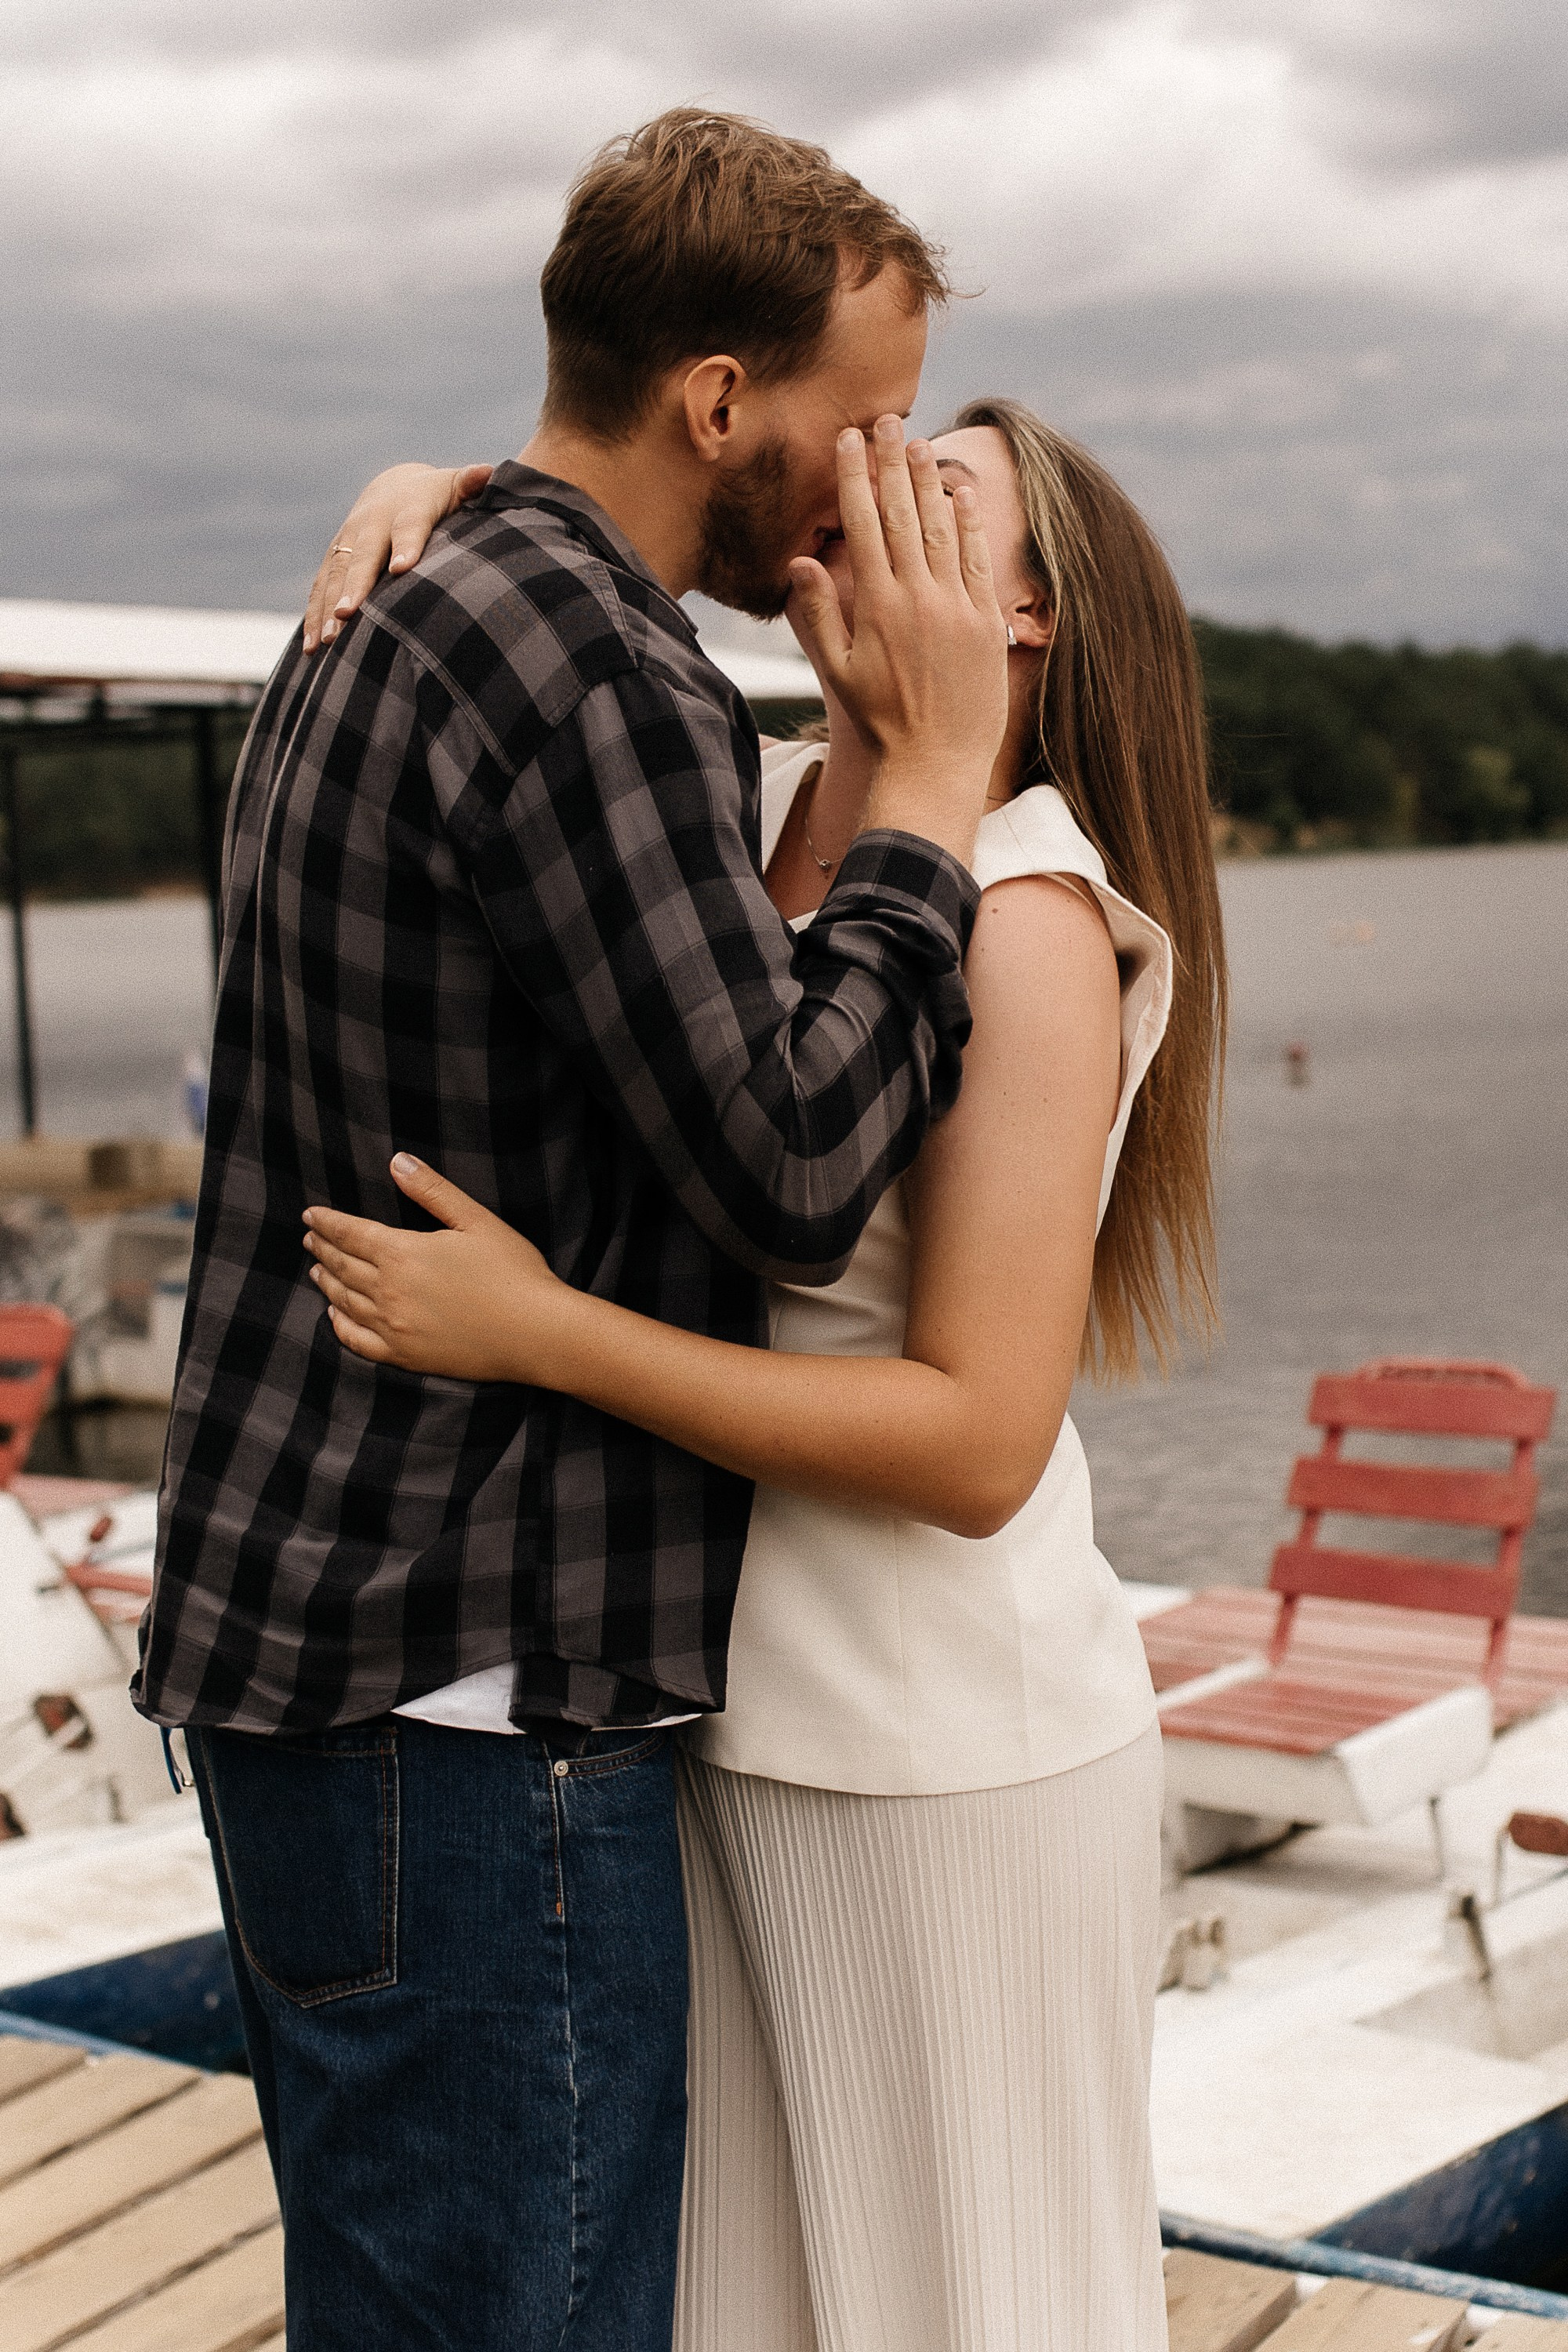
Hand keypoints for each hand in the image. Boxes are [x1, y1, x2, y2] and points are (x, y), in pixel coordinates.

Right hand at [302, 463, 493, 651]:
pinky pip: (320, 588)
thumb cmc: (437, 498)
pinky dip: (314, 616)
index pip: (408, 527)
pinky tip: (311, 649)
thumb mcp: (455, 488)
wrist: (395, 487)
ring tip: (325, 641)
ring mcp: (348, 542)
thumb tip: (487, 473)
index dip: (406, 546)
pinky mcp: (333, 560)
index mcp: (406, 508)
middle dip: (353, 586)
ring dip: (327, 608)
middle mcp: (370, 524)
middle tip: (346, 614)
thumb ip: (471, 485)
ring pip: (335, 576)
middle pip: (362, 557)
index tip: (402, 569)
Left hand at [302, 1153, 565, 1383]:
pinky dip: (339, 1326)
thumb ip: (432, 1190)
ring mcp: (394, 1328)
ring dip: (327, 1282)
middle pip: (342, 1266)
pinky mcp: (405, 1357)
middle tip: (310, 1238)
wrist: (537, 1333)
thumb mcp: (476, 1220)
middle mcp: (389, 1292)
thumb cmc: (514, 1272)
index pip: (350, 1233)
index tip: (310, 1215)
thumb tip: (397, 1160)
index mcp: (403, 1253)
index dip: (327, 1222)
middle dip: (323, 1248)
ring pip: (344, 1301)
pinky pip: (358, 1342)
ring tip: (317, 1270)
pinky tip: (334, 1316)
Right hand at [786, 421, 1006, 864]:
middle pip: (903, 513)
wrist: (934, 766)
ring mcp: (956, 607)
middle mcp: (918, 598)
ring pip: (941, 528)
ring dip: (929, 481)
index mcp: (876, 605)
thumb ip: (816, 615)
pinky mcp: (986, 622)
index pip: (863, 524)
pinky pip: (977, 560)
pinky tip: (962, 493)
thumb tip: (800, 562)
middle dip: (890, 462)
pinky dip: (970, 523)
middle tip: (884, 419)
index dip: (854, 478)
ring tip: (917, 445)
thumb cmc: (878, 725)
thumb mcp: (835, 672)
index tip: (848, 441)